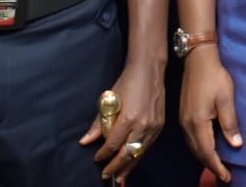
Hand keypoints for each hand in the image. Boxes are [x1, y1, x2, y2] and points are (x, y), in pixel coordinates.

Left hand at [79, 61, 165, 182]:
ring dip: (129, 166)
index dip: (103, 154)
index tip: (97, 159)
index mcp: (129, 118)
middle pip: (127, 154)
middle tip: (106, 176)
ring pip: (139, 153)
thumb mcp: (109, 100)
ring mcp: (154, 126)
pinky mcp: (160, 125)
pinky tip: (133, 161)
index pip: (113, 145)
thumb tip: (85, 141)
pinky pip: (148, 146)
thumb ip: (98, 123)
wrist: (150, 69)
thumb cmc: (128, 82)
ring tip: (120, 177)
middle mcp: (143, 125)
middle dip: (115, 167)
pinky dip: (139, 155)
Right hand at [180, 46, 241, 182]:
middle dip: (211, 166)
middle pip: (198, 153)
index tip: (227, 177)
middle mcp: (187, 125)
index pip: (207, 152)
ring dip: (205, 158)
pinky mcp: (184, 115)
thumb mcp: (226, 99)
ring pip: (193, 147)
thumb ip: (230, 123)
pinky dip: (200, 148)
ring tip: (217, 165)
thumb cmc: (214, 77)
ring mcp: (183, 120)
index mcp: (198, 123)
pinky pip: (191, 139)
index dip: (217, 167)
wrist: (198, 60)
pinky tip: (208, 147)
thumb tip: (235, 145)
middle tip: (224, 175)